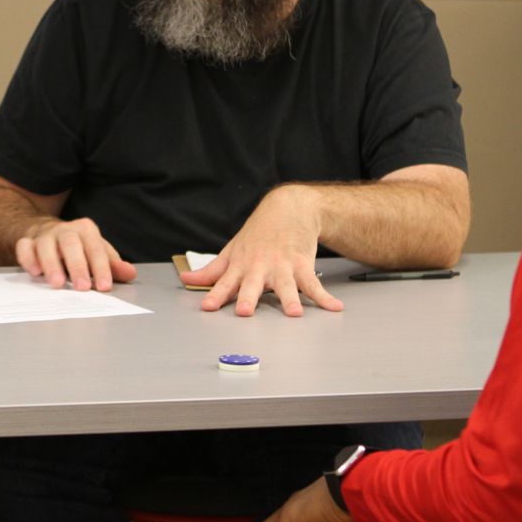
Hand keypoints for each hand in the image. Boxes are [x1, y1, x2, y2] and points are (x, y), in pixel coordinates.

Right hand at [15, 217, 137, 290]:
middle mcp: (65, 230)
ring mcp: (44, 235)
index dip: (101, 268)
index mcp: (86, 230)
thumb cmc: (77, 246)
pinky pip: (24, 247)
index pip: (96, 249)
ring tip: (57, 283)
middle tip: (82, 287)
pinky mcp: (27, 242)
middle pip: (71, 244)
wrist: (46, 231)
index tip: (104, 286)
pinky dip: (27, 258)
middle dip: (77, 266)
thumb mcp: (97, 251)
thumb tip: (130, 273)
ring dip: (51, 264)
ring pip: (46, 245)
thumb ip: (112, 264)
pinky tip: (34, 272)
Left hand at [182, 186, 343, 316]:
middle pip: (253, 285)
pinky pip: (314, 284)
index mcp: (241, 265)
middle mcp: (261, 267)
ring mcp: (283, 266)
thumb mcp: (232, 250)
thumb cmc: (259, 234)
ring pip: (286, 285)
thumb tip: (186, 281)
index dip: (215, 295)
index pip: (224, 282)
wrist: (288, 209)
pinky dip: (325, 297)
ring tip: (295, 313)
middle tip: (245, 311)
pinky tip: (334, 307)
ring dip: (291, 299)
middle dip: (249, 298)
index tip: (207, 307)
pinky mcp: (302, 264)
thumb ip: (211, 271)